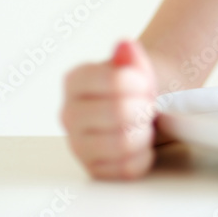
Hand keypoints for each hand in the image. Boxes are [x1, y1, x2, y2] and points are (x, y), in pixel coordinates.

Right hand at [61, 39, 158, 179]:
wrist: (148, 107)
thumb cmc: (139, 86)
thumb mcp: (137, 65)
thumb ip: (131, 57)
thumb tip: (125, 46)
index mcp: (75, 81)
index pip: (113, 81)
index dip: (139, 83)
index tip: (144, 83)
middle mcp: (69, 114)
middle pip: (118, 113)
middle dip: (143, 108)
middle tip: (147, 105)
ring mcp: (79, 146)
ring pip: (122, 144)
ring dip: (144, 133)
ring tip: (144, 124)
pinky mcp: (95, 170)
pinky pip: (127, 169)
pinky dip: (143, 156)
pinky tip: (141, 143)